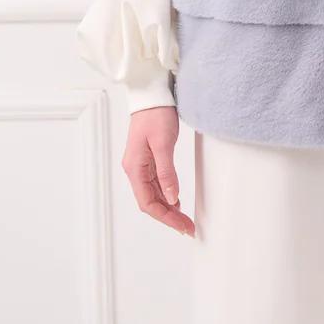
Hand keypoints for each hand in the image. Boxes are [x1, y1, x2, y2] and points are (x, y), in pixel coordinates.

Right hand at [121, 106, 194, 235]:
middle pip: (150, 202)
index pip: (147, 202)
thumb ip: (167, 172)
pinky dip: (167, 195)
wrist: (152, 94)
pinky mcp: (149, 160)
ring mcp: (141, 165)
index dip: (165, 218)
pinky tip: (176, 201)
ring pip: (153, 194)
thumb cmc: (155, 114)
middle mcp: (135, 169)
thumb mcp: (164, 144)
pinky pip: (156, 184)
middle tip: (188, 228)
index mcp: (135, 168)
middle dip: (168, 217)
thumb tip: (172, 198)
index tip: (182, 226)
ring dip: (168, 208)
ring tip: (184, 219)